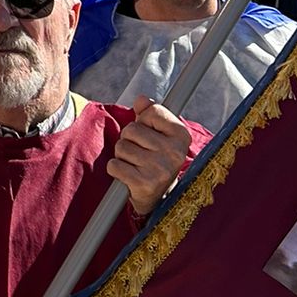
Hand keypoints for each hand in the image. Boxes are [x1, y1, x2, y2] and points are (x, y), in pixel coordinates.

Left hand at [111, 99, 193, 215]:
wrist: (159, 197)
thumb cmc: (156, 158)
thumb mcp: (157, 134)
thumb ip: (149, 113)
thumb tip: (141, 99)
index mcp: (181, 136)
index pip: (152, 111)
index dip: (143, 121)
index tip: (150, 134)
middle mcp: (175, 152)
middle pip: (132, 129)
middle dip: (129, 140)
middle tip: (140, 153)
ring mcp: (161, 169)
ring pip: (121, 146)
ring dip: (122, 155)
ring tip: (135, 164)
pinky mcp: (145, 184)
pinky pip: (114, 165)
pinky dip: (116, 169)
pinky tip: (129, 175)